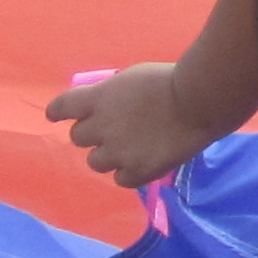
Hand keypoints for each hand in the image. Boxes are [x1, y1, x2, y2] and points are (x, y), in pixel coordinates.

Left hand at [47, 61, 213, 189]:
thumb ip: (113, 94)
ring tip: (130, 149)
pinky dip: (128, 172)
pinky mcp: (137, 171)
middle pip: (77, 137)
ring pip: (96, 162)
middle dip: (92, 133)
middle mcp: (101, 127)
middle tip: (112, 130)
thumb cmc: (171, 80)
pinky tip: (142, 162)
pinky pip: (120, 179)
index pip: (61, 107)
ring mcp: (118, 152)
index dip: (58, 112)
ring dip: (108, 155)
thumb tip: (106, 105)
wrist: (200, 101)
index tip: (57, 116)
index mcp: (98, 99)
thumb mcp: (133, 78)